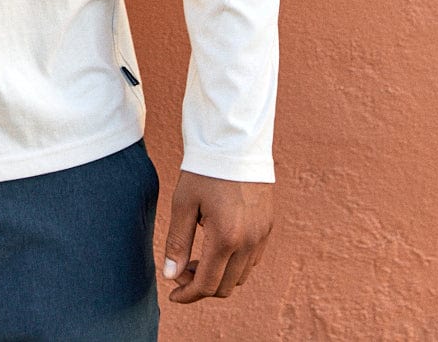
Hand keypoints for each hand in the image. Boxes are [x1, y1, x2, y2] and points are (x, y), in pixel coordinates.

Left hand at [161, 170, 273, 303]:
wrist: (234, 141)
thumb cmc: (204, 170)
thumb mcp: (183, 203)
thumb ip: (178, 242)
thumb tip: (171, 276)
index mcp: (226, 238)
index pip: (207, 285)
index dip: (188, 295)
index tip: (173, 294)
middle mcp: (248, 242)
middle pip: (225, 286)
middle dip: (201, 286)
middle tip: (182, 271)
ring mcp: (261, 235)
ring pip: (240, 276)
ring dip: (219, 275)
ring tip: (197, 258)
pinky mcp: (267, 226)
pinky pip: (252, 259)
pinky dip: (234, 263)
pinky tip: (217, 246)